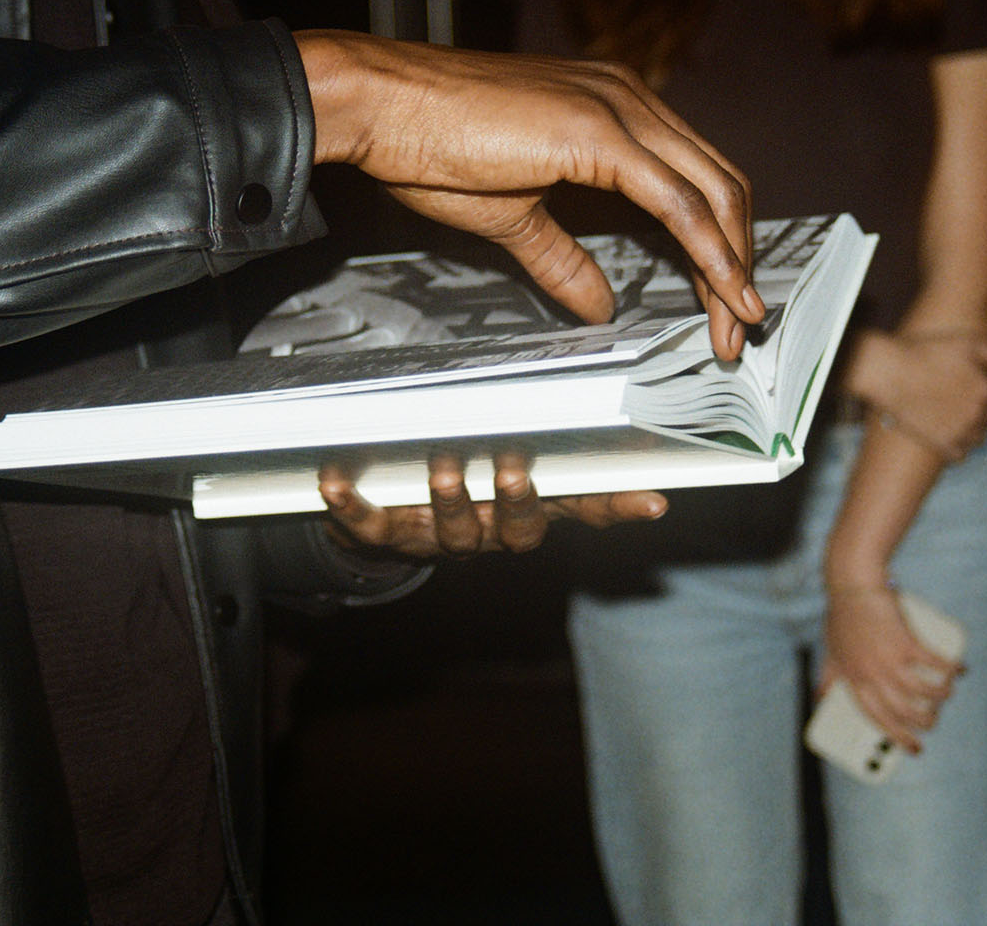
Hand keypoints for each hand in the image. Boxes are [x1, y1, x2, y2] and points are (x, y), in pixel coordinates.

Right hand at [294, 30, 763, 359]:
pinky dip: (709, 252)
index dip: (720, 243)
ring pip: (713, 194)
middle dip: (739, 262)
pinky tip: (721, 290)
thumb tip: (601, 306)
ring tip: (736, 324)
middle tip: (740, 326)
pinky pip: (677, 202)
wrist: (380, 104)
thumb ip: (564, 259)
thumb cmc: (429, 144)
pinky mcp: (601, 132)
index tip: (723, 302)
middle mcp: (630, 98)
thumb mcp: (512, 215)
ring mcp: (620, 108)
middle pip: (721, 186)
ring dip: (732, 266)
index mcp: (614, 108)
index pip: (696, 178)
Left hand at [318, 453, 667, 558]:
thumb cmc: (464, 487)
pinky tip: (335, 478)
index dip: (615, 510)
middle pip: (515, 529)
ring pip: (452, 532)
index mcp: (526, 514)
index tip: (651, 500)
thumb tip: (633, 449)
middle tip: (514, 468)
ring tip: (445, 469)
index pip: (582, 512)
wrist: (383, 525)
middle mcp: (488, 532)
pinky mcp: (386, 535)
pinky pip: (368, 524)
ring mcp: (438, 538)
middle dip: (515, 501)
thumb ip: (564, 462)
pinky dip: (349, 502)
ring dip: (448, 499)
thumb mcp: (520, 475)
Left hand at [818, 586, 961, 753]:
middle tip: (933, 722)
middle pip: (903, 712)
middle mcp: (871, 675)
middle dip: (924, 723)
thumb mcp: (830, 652)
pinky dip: (951, 670)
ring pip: (922, 693)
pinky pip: (934, 664)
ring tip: (946, 695)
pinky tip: (960, 670)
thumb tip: (819, 698)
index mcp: (854, 681)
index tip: (914, 748)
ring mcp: (888, 660)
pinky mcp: (905, 641)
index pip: (876, 719)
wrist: (853, 585)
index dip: (897, 738)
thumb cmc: (842, 617)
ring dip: (940, 697)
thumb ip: (828, 676)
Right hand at [850, 331, 986, 460]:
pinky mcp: (942, 444)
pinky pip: (960, 454)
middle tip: (954, 400)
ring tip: (950, 418)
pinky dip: (956, 447)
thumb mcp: (966, 343)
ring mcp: (961, 431)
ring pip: (978, 438)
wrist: (890, 371)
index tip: (964, 385)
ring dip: (969, 430)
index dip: (981, 388)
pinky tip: (943, 434)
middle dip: (976, 409)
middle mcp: (978, 413)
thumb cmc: (926, 352)